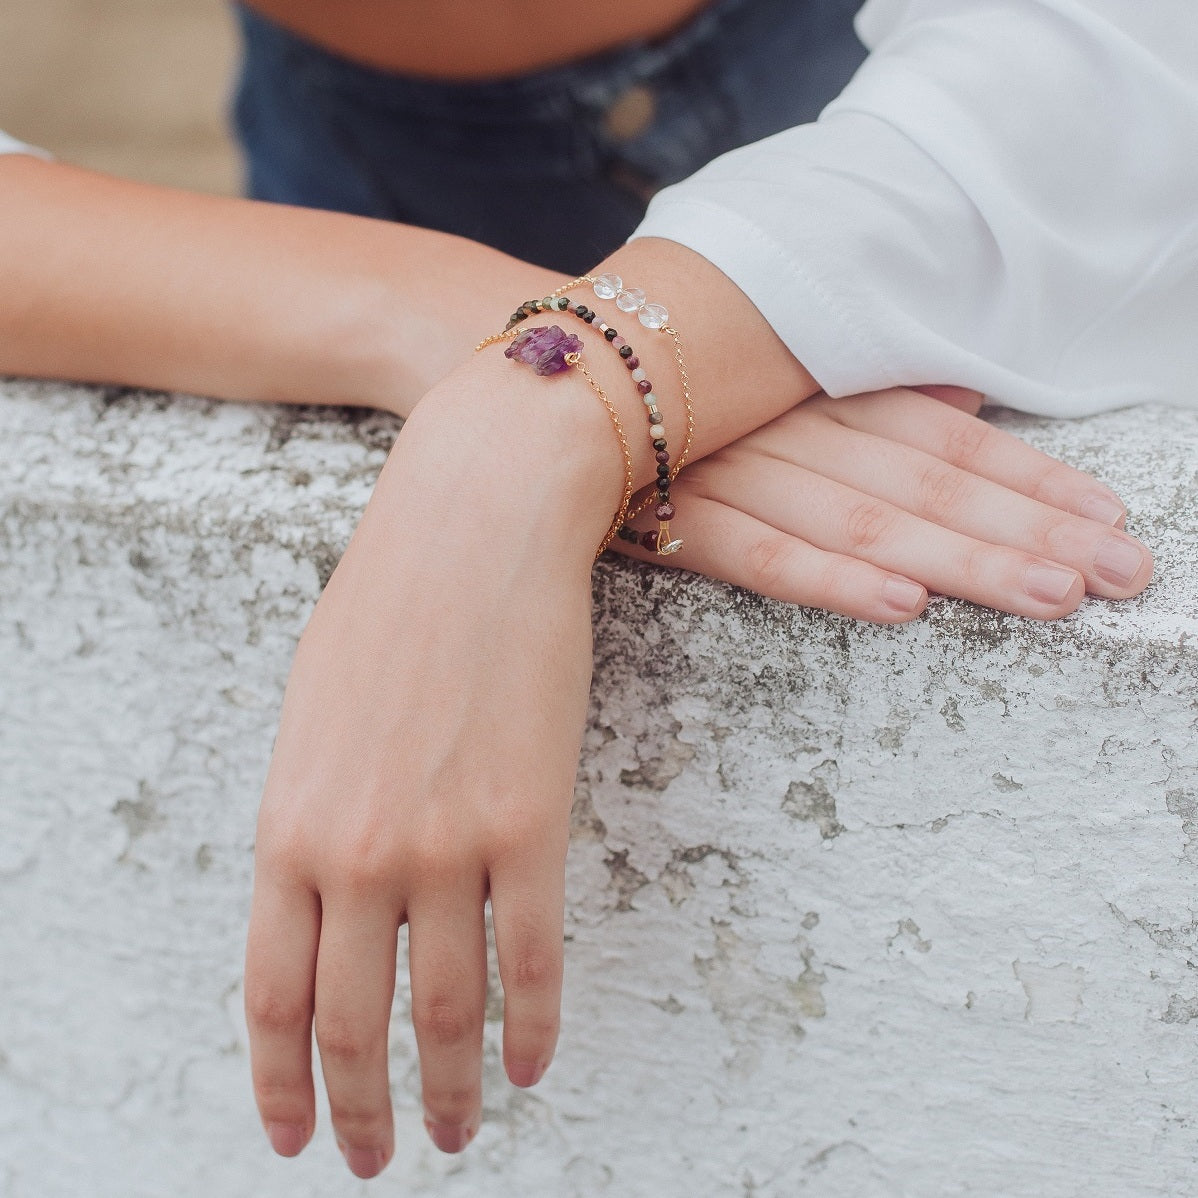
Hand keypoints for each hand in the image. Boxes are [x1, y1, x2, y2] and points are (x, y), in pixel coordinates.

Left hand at [242, 360, 615, 1175]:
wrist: (475, 527)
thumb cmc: (390, 605)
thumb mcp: (311, 713)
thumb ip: (307, 814)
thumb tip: (323, 892)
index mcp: (288, 825)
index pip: (271, 994)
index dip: (283, 1081)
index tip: (297, 1134)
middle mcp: (356, 852)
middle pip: (352, 1022)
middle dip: (359, 1108)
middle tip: (373, 1158)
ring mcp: (444, 842)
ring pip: (445, 1008)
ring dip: (448, 1088)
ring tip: (454, 1132)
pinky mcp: (529, 822)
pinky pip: (533, 959)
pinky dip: (532, 1027)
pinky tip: (532, 1066)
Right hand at [612, 386, 1151, 620]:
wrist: (527, 381)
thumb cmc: (665, 384)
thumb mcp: (770, 375)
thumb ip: (869, 392)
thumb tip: (968, 406)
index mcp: (815, 387)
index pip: (947, 437)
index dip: (1032, 479)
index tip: (1111, 519)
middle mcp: (786, 423)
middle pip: (926, 479)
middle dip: (1028, 529)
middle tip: (1122, 573)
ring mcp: (728, 469)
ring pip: (861, 516)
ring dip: (958, 556)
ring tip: (1050, 595)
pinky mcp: (665, 517)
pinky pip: (755, 555)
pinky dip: (828, 577)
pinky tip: (901, 603)